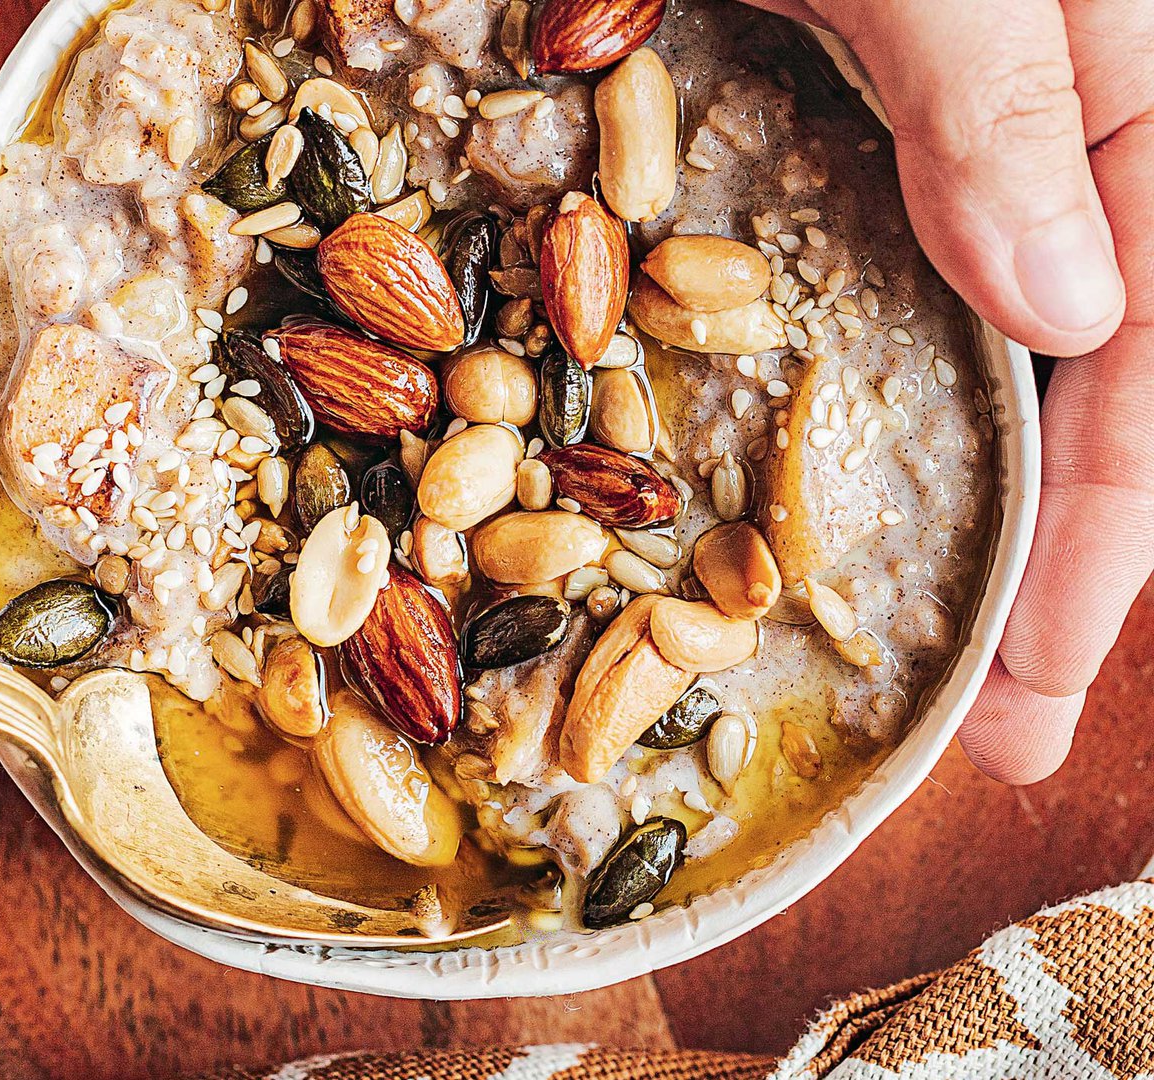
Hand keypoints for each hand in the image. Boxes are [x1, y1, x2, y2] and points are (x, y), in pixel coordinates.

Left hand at [748, 1, 1147, 781]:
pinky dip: (923, 386)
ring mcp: (986, 127)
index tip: (1029, 700)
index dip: (1103, 550)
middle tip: (995, 731)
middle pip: (1113, 379)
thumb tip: (1077, 305)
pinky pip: (930, 275)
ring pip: (1032, 345)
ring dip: (1002, 498)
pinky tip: (889, 460)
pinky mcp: (885, 112)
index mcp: (1133, 94)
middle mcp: (1081, 127)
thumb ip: (1006, 95)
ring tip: (963, 641)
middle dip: (1064, 563)